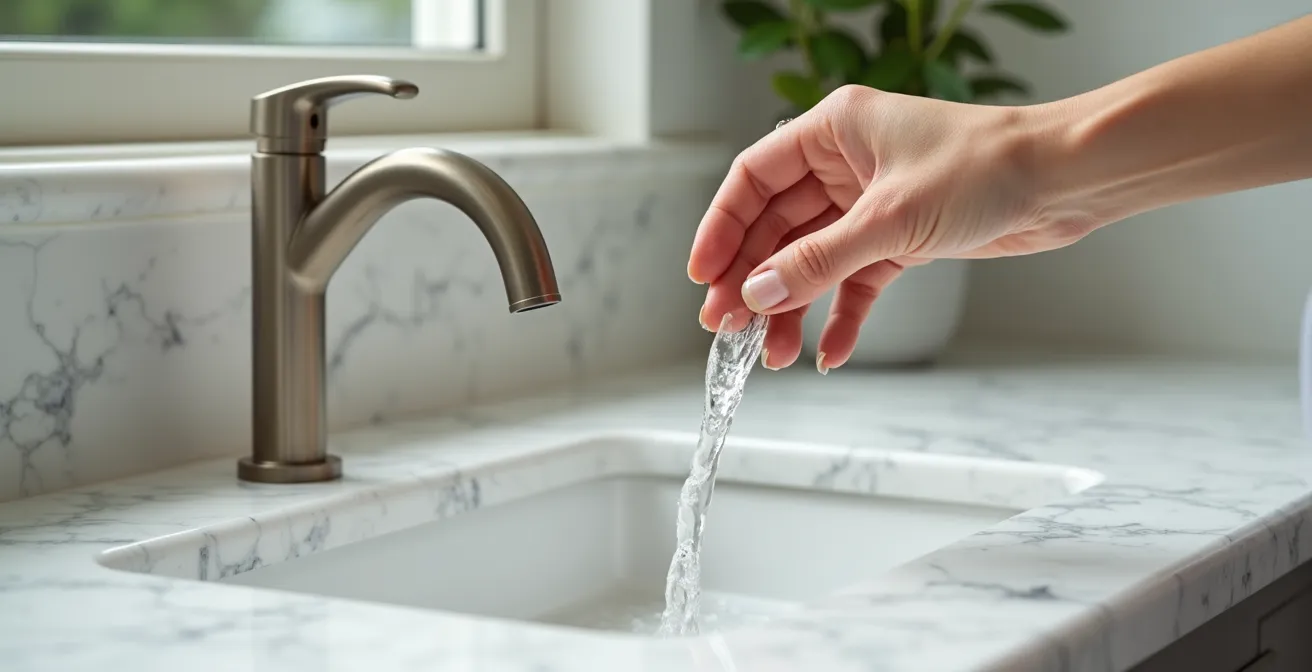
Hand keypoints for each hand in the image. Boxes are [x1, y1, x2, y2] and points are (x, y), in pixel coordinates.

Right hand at [688, 85, 1095, 371]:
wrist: (1064, 182)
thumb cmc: (987, 167)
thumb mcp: (889, 218)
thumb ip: (817, 262)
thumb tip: (757, 294)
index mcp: (833, 131)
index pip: (753, 180)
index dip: (722, 228)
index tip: (703, 276)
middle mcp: (845, 165)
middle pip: (776, 228)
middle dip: (752, 280)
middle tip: (729, 328)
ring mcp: (871, 206)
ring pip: (811, 262)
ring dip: (790, 307)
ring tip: (773, 352)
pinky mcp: (900, 241)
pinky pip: (854, 284)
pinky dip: (840, 317)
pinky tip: (827, 353)